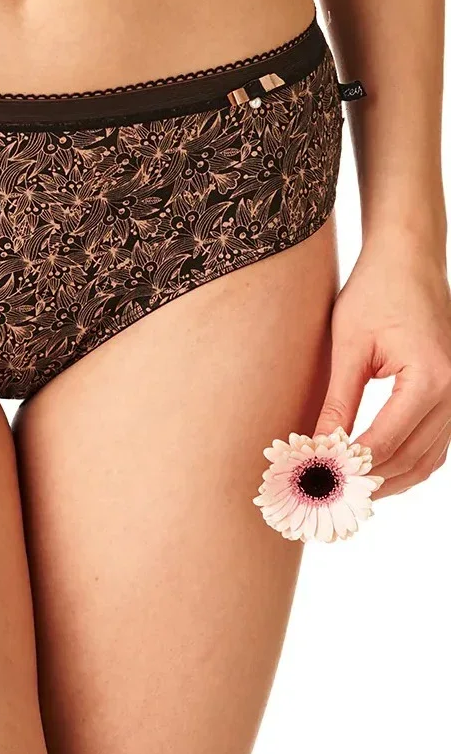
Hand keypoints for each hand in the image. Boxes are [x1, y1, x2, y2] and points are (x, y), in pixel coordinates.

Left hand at [313, 240, 450, 497]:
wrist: (409, 260)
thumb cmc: (377, 292)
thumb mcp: (349, 346)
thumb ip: (338, 401)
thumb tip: (322, 447)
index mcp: (430, 378)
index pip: (386, 440)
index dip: (351, 466)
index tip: (318, 478)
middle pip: (410, 458)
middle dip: (369, 481)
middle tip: (328, 493)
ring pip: (428, 459)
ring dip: (390, 480)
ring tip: (349, 492)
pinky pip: (435, 445)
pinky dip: (408, 464)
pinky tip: (376, 472)